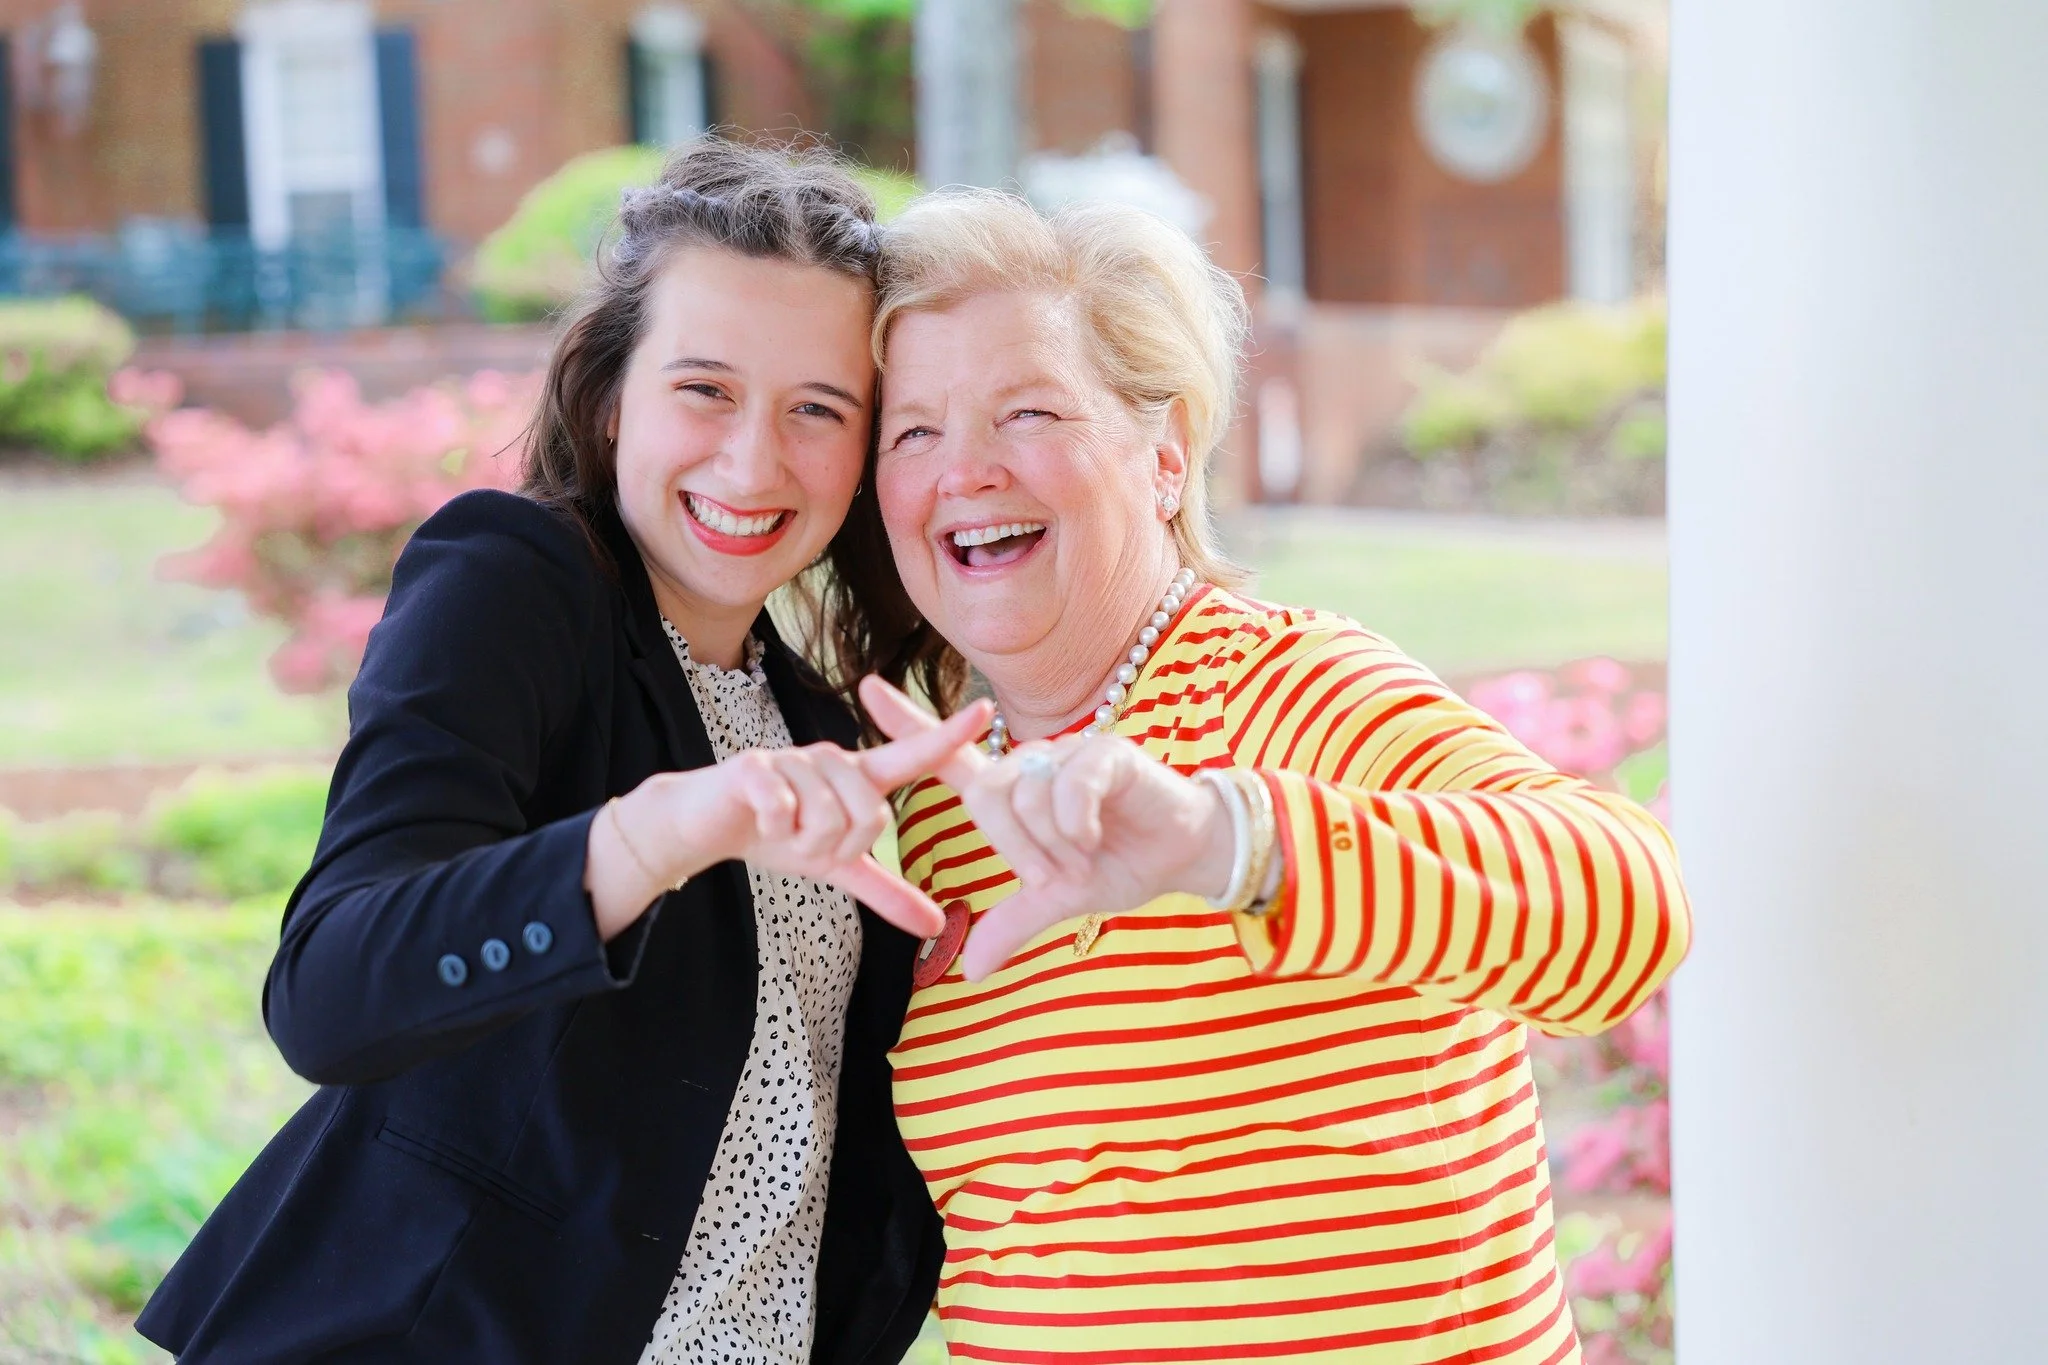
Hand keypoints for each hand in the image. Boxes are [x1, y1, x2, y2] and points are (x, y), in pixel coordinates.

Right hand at [592, 695, 992, 941]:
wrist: (702, 825)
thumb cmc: (772, 835)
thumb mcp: (834, 867)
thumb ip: (885, 892)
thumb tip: (935, 925)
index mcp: (856, 781)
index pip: (912, 757)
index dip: (950, 735)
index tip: (988, 708)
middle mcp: (832, 762)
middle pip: (871, 814)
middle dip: (838, 847)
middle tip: (806, 843)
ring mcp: (794, 760)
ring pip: (828, 816)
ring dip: (802, 842)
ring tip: (781, 831)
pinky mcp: (756, 767)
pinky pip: (785, 809)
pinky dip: (774, 830)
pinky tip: (760, 824)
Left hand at [860, 676, 1234, 980]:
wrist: (1186, 855)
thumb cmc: (1123, 863)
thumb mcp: (1060, 900)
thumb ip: (1012, 924)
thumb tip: (970, 971)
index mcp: (1015, 795)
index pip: (951, 759)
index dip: (909, 725)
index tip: (865, 691)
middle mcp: (1033, 765)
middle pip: (987, 799)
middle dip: (1018, 849)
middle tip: (1054, 873)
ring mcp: (1068, 754)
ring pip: (1026, 797)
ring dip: (1054, 844)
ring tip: (1085, 853)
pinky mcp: (1104, 754)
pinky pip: (1067, 787)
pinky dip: (1077, 825)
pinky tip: (1098, 835)